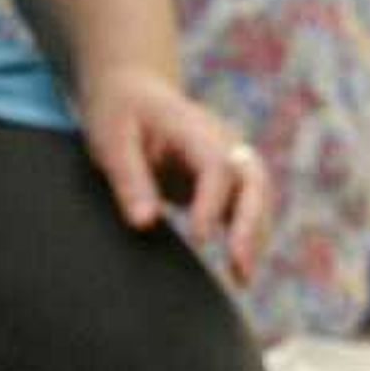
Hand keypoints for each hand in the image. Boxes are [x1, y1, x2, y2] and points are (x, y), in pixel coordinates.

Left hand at [79, 66, 268, 280]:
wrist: (136, 92)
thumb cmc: (119, 113)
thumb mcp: (110, 141)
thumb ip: (129, 180)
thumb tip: (145, 224)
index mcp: (193, 126)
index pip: (217, 165)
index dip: (213, 202)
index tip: (199, 239)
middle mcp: (222, 140)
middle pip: (253, 179)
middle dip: (251, 223)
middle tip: (239, 264)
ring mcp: (230, 158)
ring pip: (259, 196)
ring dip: (256, 235)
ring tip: (243, 278)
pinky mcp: (228, 179)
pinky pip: (249, 207)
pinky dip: (250, 236)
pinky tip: (241, 270)